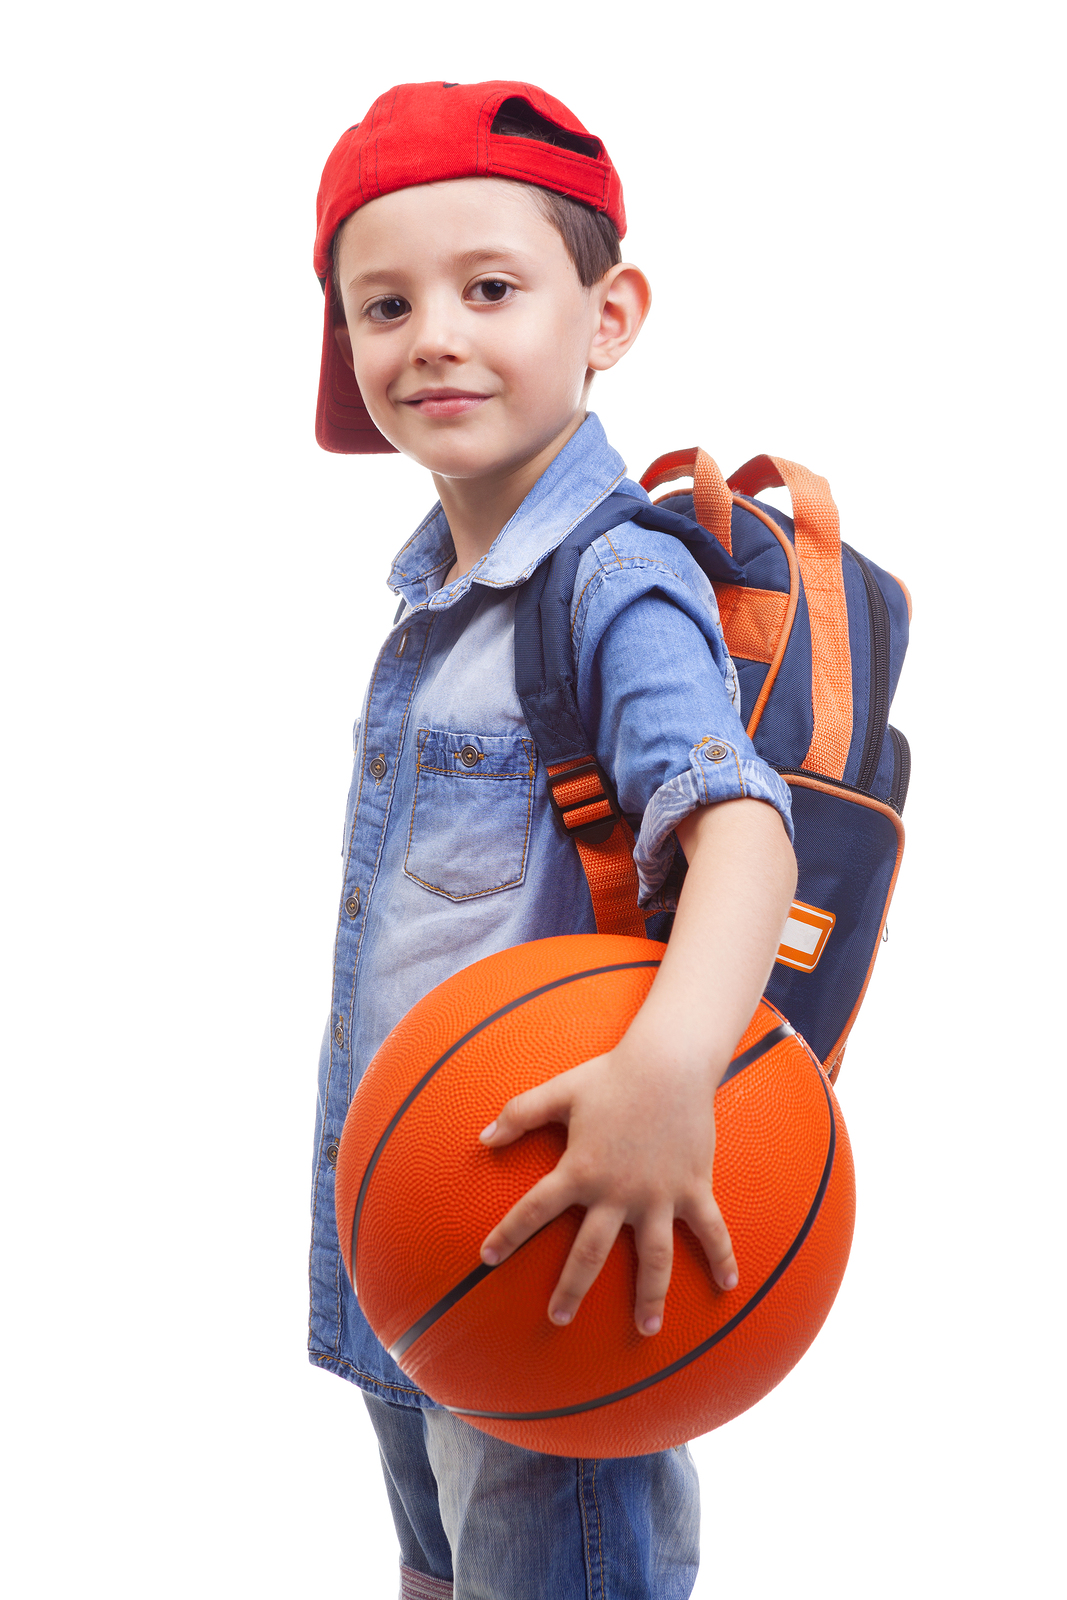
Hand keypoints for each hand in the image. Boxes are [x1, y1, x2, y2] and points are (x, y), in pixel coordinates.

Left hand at [477, 1031, 737, 1336]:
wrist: (670, 1062)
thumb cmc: (611, 1076)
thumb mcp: (559, 1091)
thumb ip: (519, 1114)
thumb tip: (482, 1138)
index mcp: (580, 1169)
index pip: (534, 1209)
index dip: (508, 1234)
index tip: (486, 1258)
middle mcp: (617, 1191)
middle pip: (590, 1252)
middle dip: (572, 1288)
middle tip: (557, 1319)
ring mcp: (659, 1195)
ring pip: (653, 1258)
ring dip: (650, 1296)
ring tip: (646, 1329)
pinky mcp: (693, 1188)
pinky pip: (711, 1231)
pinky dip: (722, 1257)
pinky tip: (728, 1286)